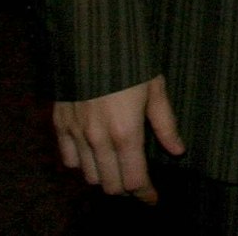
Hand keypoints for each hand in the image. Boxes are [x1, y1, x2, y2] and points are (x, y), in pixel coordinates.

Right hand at [52, 74, 183, 202]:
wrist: (89, 40)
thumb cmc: (130, 61)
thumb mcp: (155, 89)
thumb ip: (166, 124)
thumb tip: (178, 150)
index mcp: (126, 133)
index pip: (134, 179)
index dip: (145, 193)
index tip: (152, 198)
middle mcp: (98, 140)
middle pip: (111, 185)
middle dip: (126, 188)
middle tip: (137, 180)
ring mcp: (76, 134)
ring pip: (89, 176)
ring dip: (105, 176)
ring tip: (117, 166)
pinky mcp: (60, 125)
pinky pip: (69, 160)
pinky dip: (82, 163)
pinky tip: (93, 154)